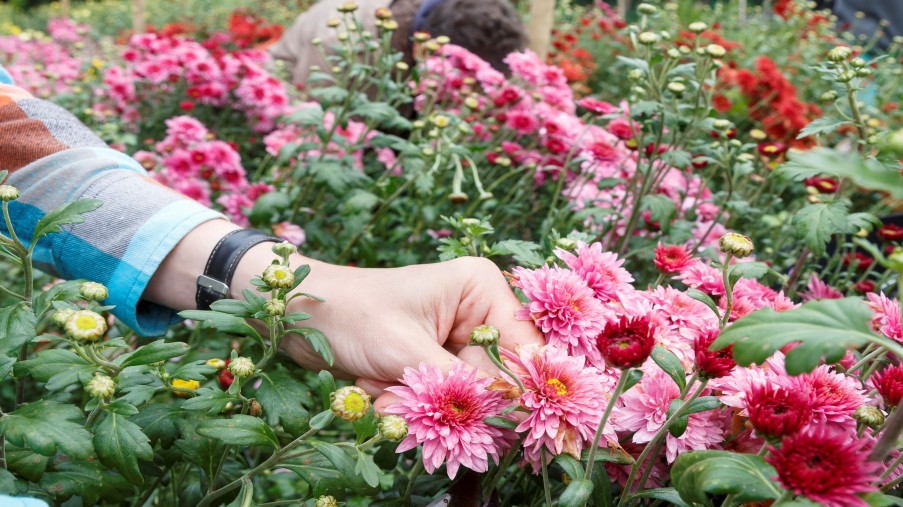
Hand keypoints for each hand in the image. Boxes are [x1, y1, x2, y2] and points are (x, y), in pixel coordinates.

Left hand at [279, 256, 544, 408]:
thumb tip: (507, 413)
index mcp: (481, 288)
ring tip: (382, 387)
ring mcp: (456, 337)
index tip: (500, 419)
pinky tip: (376, 385)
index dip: (518, 387)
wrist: (300, 316)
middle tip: (405, 395)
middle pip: (495, 375)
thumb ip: (460, 384)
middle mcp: (477, 310)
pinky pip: (440, 395)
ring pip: (464, 392)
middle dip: (449, 396)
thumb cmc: (352, 315)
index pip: (524, 346)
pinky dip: (409, 400)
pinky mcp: (435, 359)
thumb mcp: (407, 351)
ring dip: (422, 401)